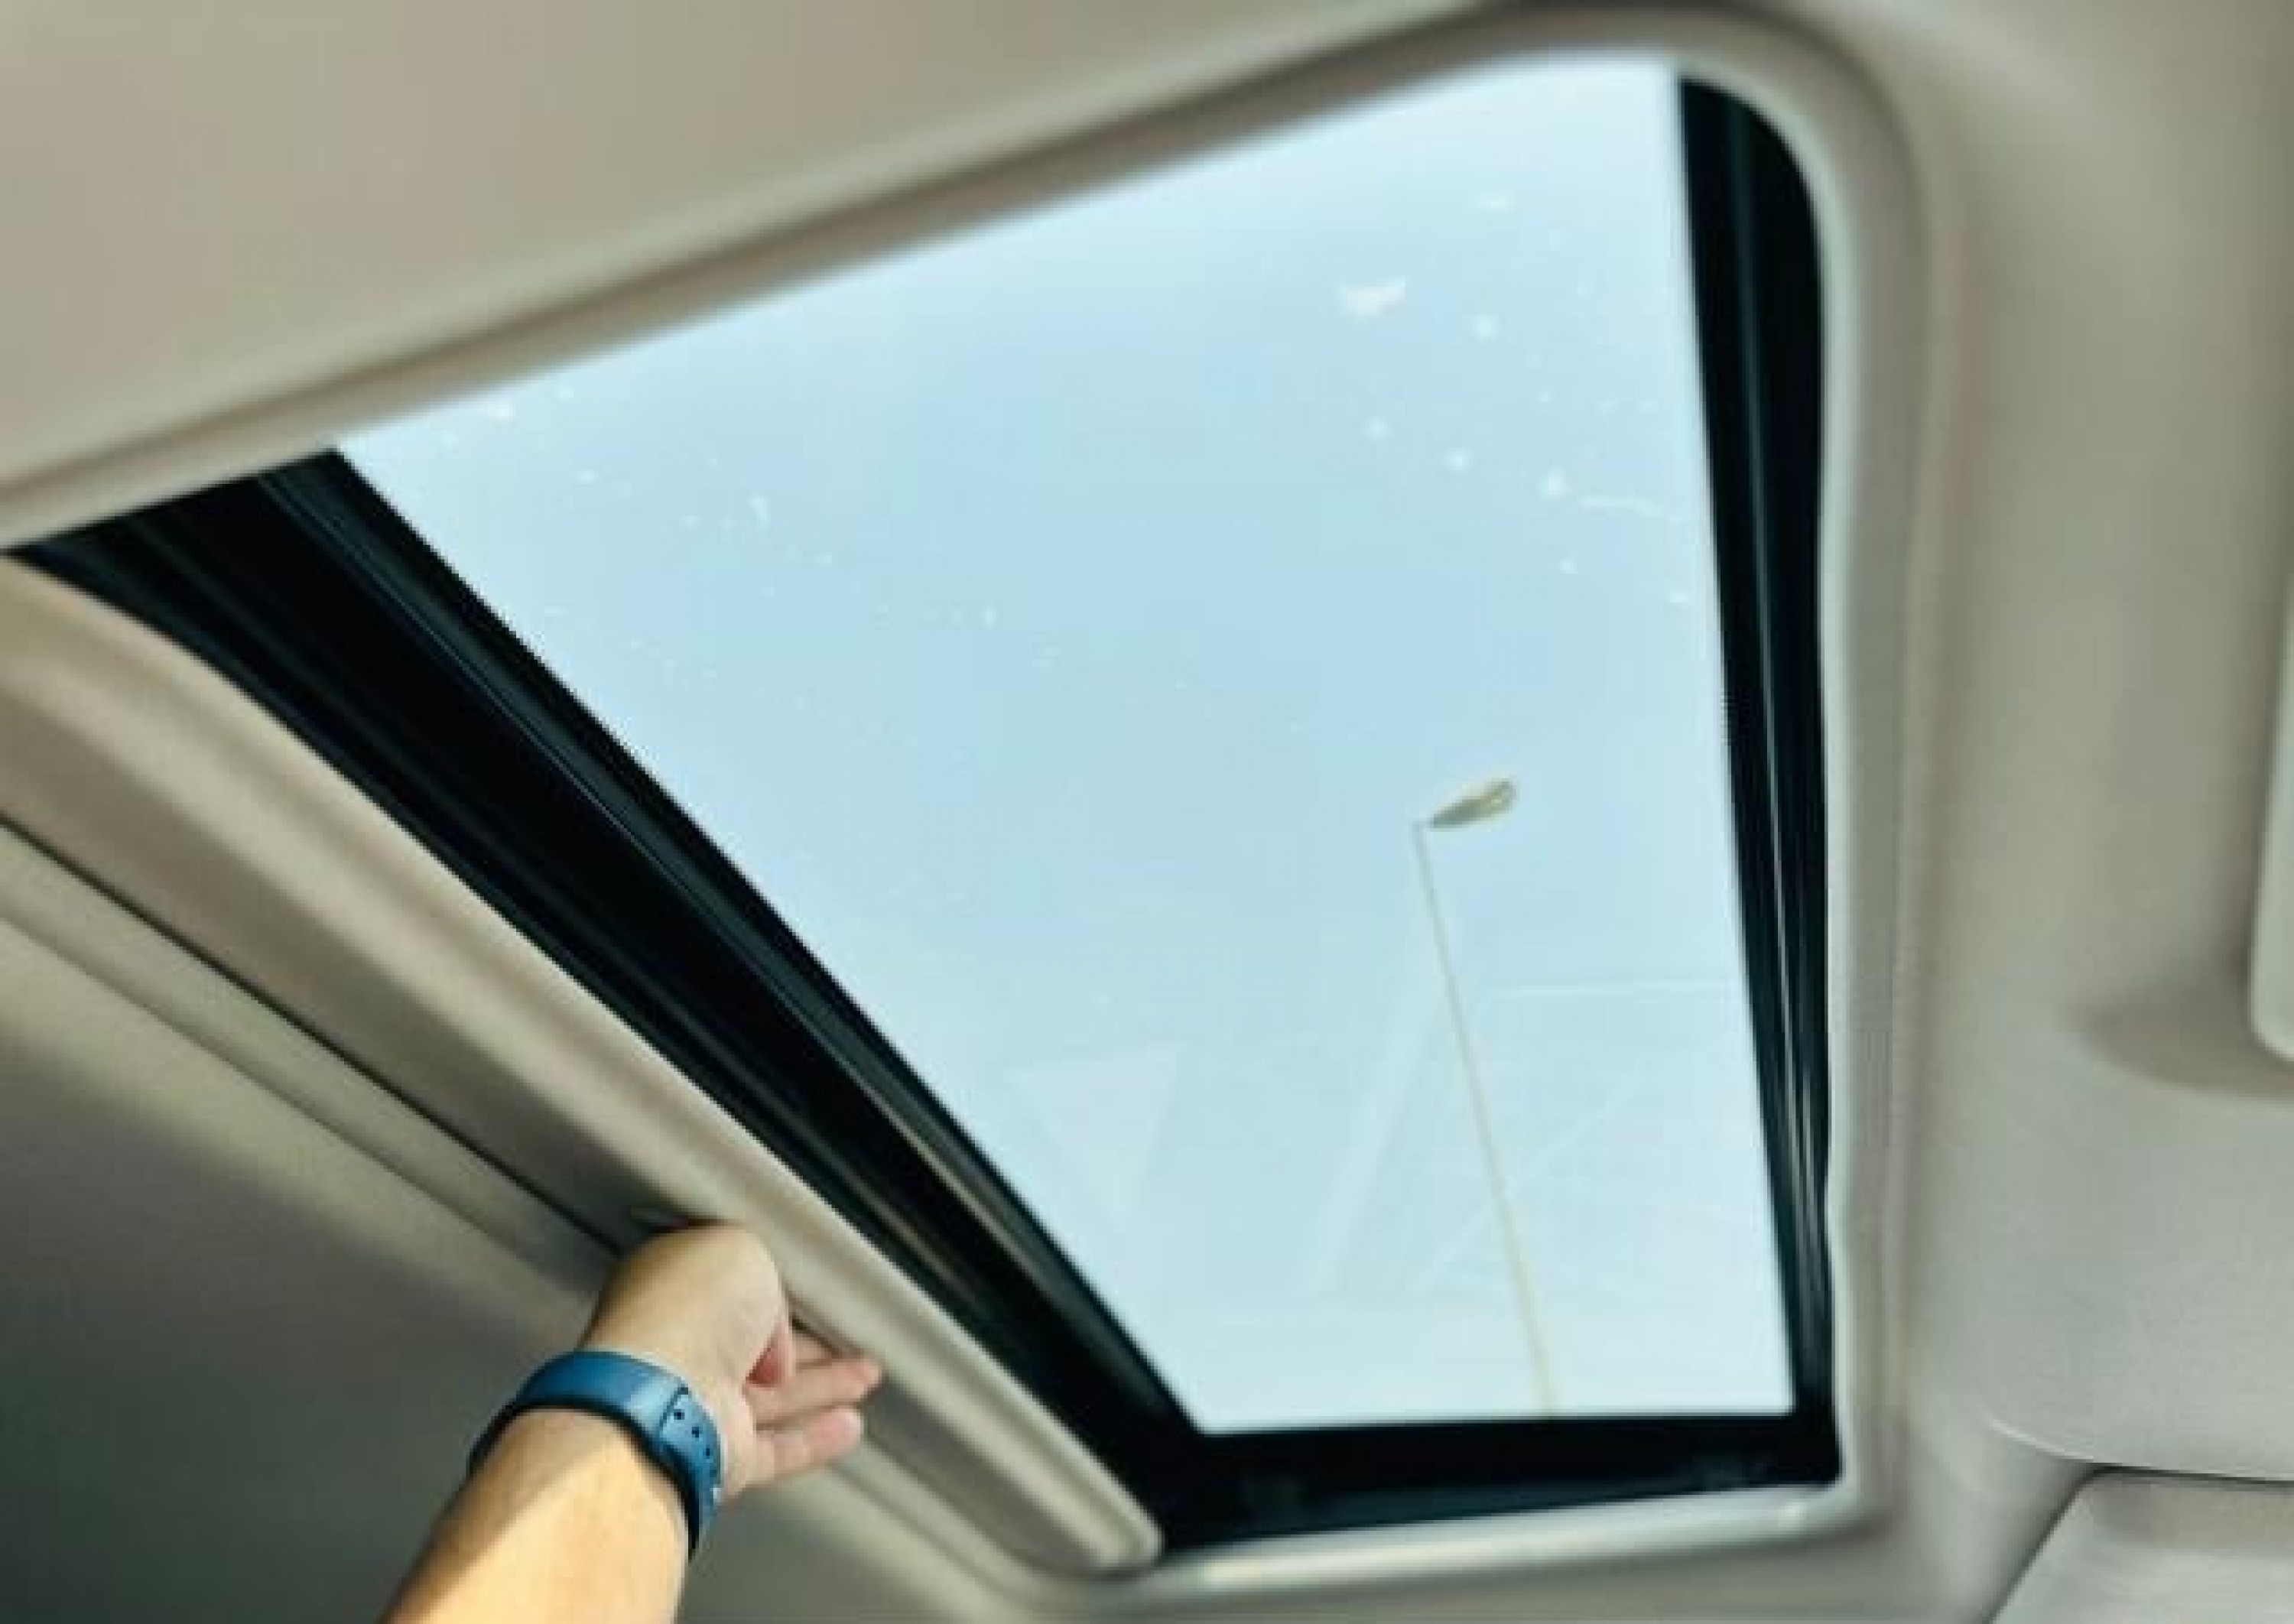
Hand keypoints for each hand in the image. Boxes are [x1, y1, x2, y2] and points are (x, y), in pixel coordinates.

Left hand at [578, 1224, 880, 1499]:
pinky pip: (775, 1448)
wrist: (663, 1399)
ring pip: (770, 1398)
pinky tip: (846, 1426)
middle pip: (753, 1345)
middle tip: (843, 1341)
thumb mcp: (741, 1252)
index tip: (805, 1295)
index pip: (729, 1287)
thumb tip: (776, 1326)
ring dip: (822, 1387)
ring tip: (863, 1378)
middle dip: (804, 1342)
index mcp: (670, 1291)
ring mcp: (697, 1407)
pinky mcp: (718, 1456)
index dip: (770, 1289)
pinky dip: (815, 1439)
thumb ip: (766, 1278)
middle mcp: (679, 1350)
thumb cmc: (683, 1317)